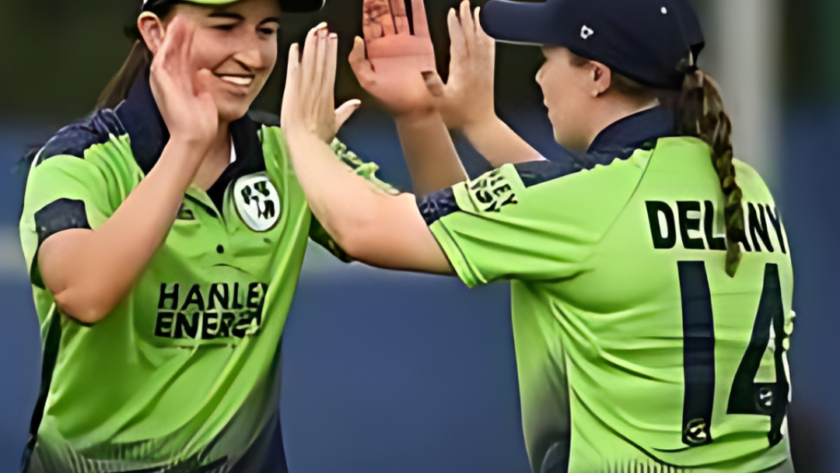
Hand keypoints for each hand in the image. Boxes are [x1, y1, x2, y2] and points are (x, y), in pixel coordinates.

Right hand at [149, 16, 217, 148]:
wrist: (194, 137)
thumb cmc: (200, 124)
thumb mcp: (204, 97)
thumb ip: (201, 83)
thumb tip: (203, 72)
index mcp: (179, 84)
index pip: (182, 59)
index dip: (186, 44)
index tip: (192, 31)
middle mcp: (169, 80)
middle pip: (174, 52)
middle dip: (179, 36)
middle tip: (184, 19)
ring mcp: (163, 79)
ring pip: (167, 51)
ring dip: (173, 36)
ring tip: (180, 21)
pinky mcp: (161, 80)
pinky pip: (163, 56)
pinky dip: (167, 44)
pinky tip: (173, 33)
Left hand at [282, 24, 359, 142]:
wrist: (305, 144)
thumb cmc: (320, 137)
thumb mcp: (336, 123)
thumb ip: (346, 111)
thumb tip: (356, 103)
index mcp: (328, 95)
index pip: (330, 68)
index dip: (331, 52)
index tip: (333, 39)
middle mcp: (317, 89)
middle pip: (321, 61)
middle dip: (322, 44)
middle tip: (324, 28)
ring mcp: (304, 89)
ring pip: (309, 63)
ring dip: (311, 46)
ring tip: (313, 32)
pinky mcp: (292, 92)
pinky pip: (293, 71)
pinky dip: (294, 58)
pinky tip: (295, 47)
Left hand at [349, 0, 436, 116]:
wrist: (415, 108)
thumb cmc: (391, 99)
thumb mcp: (367, 82)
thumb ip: (357, 61)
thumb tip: (356, 39)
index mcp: (376, 52)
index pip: (369, 25)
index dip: (367, 10)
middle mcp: (391, 44)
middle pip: (384, 15)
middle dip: (381, 1)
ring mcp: (407, 42)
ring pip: (400, 15)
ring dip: (397, 0)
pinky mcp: (423, 44)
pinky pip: (420, 22)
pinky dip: (418, 8)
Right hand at [424, 1, 496, 131]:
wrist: (481, 124)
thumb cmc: (458, 115)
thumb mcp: (440, 104)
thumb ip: (433, 87)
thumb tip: (424, 71)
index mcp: (461, 70)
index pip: (458, 42)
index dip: (456, 26)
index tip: (453, 12)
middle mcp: (475, 65)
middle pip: (471, 36)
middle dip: (468, 18)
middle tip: (465, 3)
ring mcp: (483, 67)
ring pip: (482, 40)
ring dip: (479, 23)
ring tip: (477, 9)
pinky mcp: (489, 71)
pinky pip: (490, 49)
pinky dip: (488, 36)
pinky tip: (487, 29)